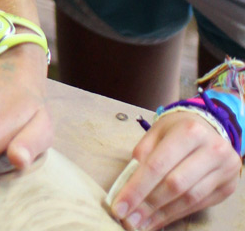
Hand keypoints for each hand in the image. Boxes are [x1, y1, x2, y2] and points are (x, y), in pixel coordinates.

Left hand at [110, 112, 240, 229]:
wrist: (208, 127)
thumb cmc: (176, 129)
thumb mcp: (156, 132)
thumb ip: (142, 155)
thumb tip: (127, 186)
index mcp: (188, 131)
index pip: (157, 165)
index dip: (136, 188)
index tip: (119, 206)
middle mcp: (211, 150)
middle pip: (175, 185)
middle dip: (148, 205)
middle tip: (129, 220)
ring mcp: (224, 171)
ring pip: (189, 199)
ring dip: (162, 215)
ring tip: (141, 224)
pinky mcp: (228, 188)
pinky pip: (199, 205)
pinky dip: (176, 214)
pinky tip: (159, 220)